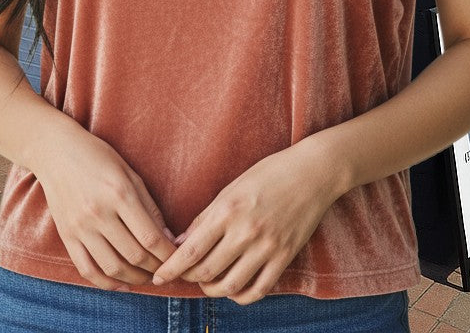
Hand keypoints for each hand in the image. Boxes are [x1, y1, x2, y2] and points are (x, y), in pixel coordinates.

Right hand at [34, 126, 177, 290]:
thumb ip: (149, 206)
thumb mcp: (129, 173)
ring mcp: (81, 227)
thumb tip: (167, 238)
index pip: (150, 237)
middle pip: (134, 255)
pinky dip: (106, 284)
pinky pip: (87, 269)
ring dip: (135, 279)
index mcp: (120, 193)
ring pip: (112, 268)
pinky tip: (121, 285)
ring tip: (147, 278)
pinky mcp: (67, 236)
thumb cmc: (98, 157)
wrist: (56, 153)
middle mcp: (99, 213)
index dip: (168, 254)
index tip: (178, 259)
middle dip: (155, 269)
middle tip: (166, 271)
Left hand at [150, 138, 340, 303]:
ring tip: (208, 282)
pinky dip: (241, 296)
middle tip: (184, 276)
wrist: (311, 173)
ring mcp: (267, 246)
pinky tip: (234, 289)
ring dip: (213, 290)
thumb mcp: (231, 189)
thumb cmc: (268, 174)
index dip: (170, 269)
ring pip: (230, 286)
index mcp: (227, 210)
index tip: (158, 277)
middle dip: (189, 279)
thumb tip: (182, 244)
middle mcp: (245, 231)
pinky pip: (258, 290)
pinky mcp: (284, 257)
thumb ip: (206, 218)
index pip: (190, 251)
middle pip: (207, 272)